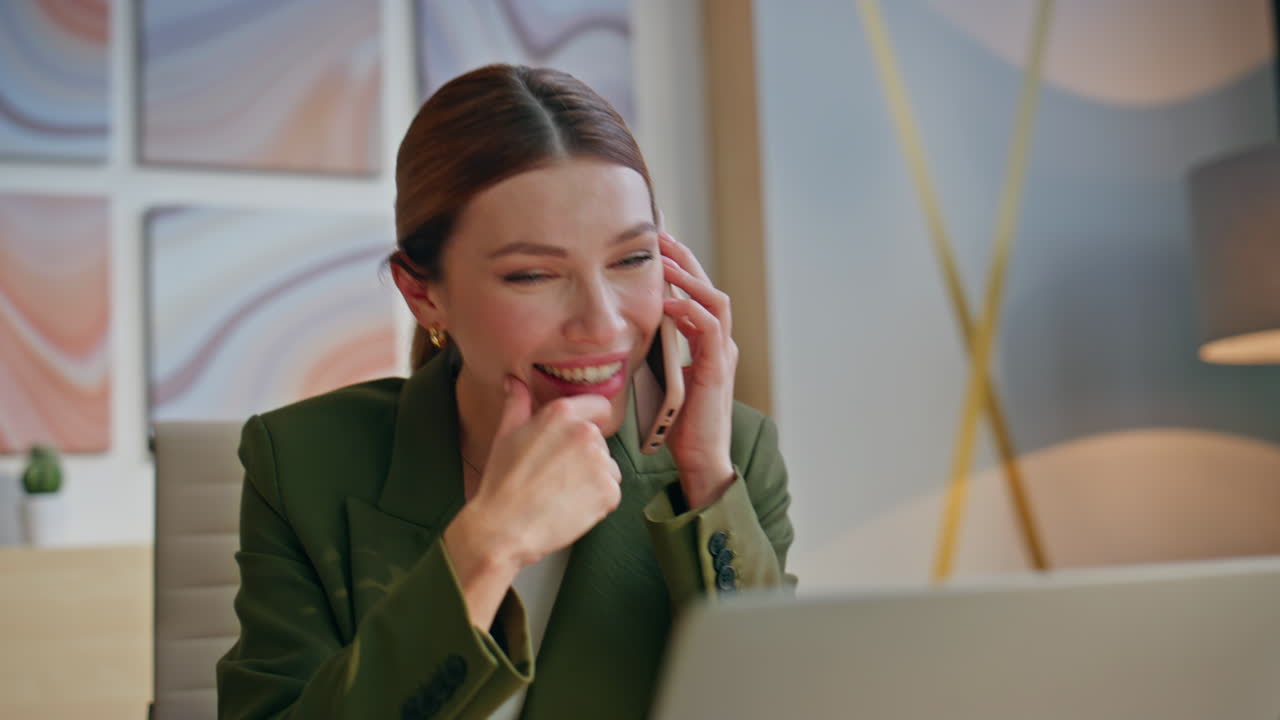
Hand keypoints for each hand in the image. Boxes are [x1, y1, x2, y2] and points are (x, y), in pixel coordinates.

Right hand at [444, 376, 621, 625]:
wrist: (504, 527)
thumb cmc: (502, 481)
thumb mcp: (505, 434)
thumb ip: (517, 403)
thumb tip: (515, 382)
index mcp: (562, 414)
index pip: (599, 406)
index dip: (591, 420)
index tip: (579, 438)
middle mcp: (586, 433)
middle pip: (601, 442)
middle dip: (585, 457)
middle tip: (556, 475)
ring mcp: (600, 463)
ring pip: (608, 468)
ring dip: (593, 480)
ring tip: (562, 493)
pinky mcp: (609, 492)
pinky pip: (611, 493)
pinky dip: (597, 503)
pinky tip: (571, 507)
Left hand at [658, 232, 737, 507]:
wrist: (699, 459)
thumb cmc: (678, 424)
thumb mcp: (661, 376)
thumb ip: (655, 351)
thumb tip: (630, 329)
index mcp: (707, 343)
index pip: (695, 292)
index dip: (678, 266)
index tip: (654, 245)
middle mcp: (720, 343)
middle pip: (708, 286)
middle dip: (684, 258)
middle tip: (659, 235)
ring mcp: (723, 355)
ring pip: (715, 301)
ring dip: (690, 278)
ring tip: (665, 260)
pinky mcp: (718, 370)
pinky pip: (710, 330)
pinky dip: (691, 311)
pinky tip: (669, 302)